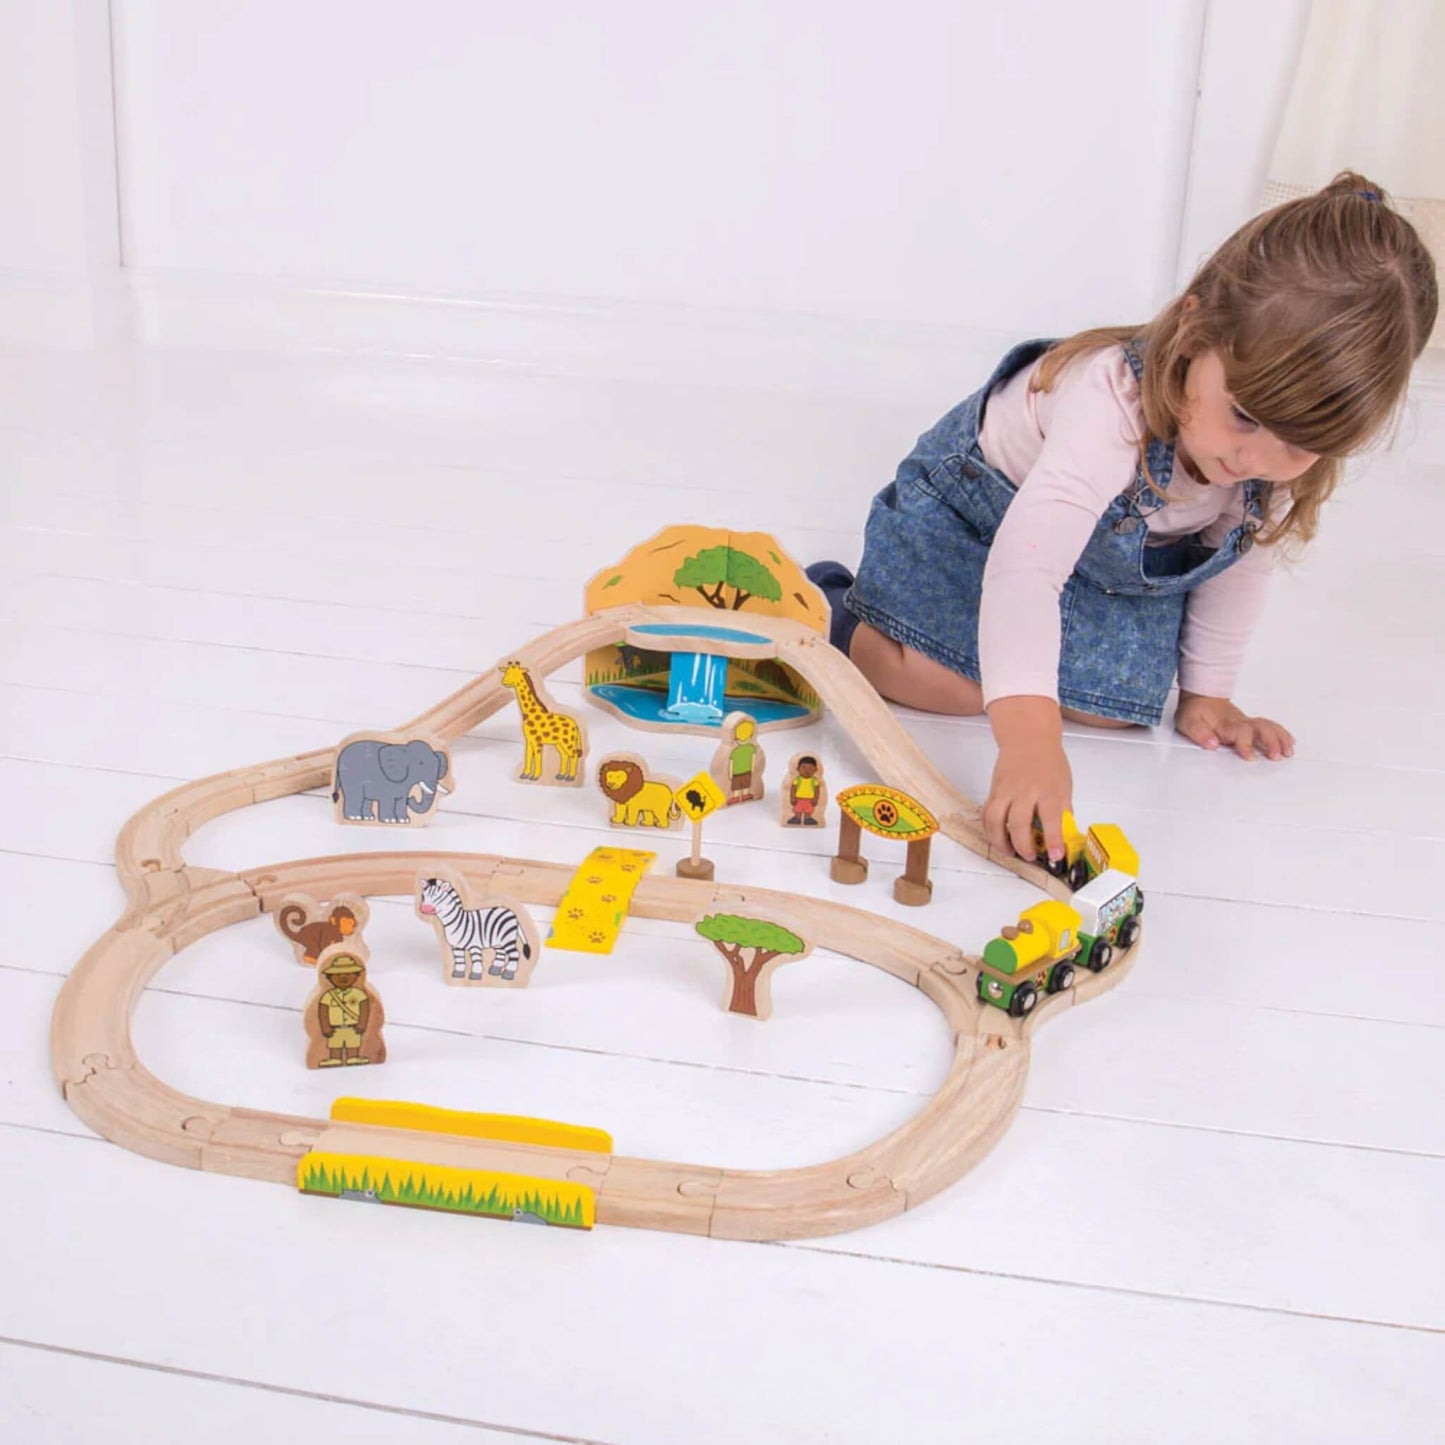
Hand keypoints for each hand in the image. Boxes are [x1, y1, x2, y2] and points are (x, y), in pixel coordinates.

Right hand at [983, 696, 1073, 860]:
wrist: (1028, 738)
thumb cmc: (1049, 761)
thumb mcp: (1064, 785)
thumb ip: (1063, 810)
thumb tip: (1064, 834)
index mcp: (1048, 790)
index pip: (1051, 818)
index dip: (1053, 840)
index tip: (1055, 856)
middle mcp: (1026, 791)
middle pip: (1018, 822)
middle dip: (1022, 845)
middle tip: (1029, 856)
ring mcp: (1006, 791)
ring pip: (995, 819)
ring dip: (999, 840)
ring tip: (1008, 851)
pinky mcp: (994, 791)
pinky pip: (986, 812)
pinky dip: (988, 828)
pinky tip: (997, 836)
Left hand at [1175, 692, 1293, 760]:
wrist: (1200, 696)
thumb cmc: (1195, 710)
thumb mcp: (1188, 721)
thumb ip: (1199, 733)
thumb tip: (1212, 744)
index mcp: (1226, 724)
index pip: (1241, 733)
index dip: (1247, 745)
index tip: (1251, 758)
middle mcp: (1240, 722)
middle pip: (1261, 729)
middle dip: (1271, 742)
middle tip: (1276, 756)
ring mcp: (1247, 722)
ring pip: (1269, 726)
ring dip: (1280, 738)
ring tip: (1288, 752)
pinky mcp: (1250, 723)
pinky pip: (1270, 726)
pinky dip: (1281, 733)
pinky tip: (1289, 742)